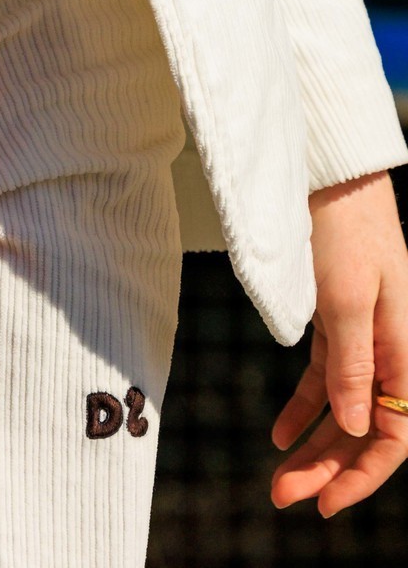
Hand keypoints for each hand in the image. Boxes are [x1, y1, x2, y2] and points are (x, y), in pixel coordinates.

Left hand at [271, 170, 407, 516]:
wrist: (328, 170)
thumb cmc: (344, 226)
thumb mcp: (347, 296)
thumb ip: (352, 363)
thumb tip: (358, 426)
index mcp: (404, 349)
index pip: (395, 434)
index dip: (362, 474)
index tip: (323, 503)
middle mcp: (388, 349)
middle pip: (365, 428)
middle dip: (328, 469)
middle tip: (282, 498)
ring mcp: (361, 335)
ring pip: (342, 408)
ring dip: (313, 446)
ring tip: (277, 477)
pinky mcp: (334, 318)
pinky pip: (324, 377)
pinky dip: (304, 407)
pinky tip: (280, 433)